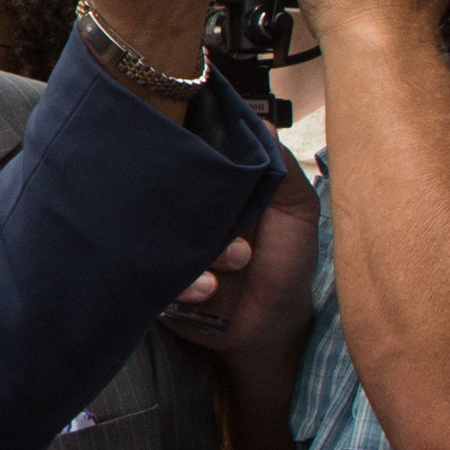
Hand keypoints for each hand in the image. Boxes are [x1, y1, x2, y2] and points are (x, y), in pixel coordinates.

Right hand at [163, 147, 320, 362]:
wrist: (272, 326)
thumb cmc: (285, 262)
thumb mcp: (297, 211)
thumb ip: (282, 169)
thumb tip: (264, 123)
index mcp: (211, 187)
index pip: (187, 153)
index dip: (190, 148)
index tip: (199, 150)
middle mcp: (182, 210)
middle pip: (164, 189)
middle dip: (197, 206)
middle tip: (237, 232)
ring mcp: (164, 244)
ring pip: (157, 232)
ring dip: (201, 250)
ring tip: (236, 263)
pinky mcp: (154, 279)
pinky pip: (152, 274)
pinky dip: (185, 282)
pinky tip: (209, 291)